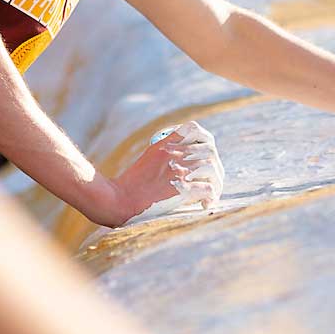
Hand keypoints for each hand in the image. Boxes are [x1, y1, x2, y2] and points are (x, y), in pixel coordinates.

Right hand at [94, 121, 223, 225]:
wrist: (118, 201)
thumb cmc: (131, 185)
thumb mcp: (149, 159)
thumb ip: (167, 153)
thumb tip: (189, 159)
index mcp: (165, 145)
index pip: (194, 129)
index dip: (205, 139)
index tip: (208, 152)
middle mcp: (174, 154)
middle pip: (209, 152)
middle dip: (215, 167)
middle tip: (214, 181)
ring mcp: (179, 171)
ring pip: (212, 169)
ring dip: (216, 183)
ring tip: (211, 195)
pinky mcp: (182, 190)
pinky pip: (208, 189)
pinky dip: (211, 197)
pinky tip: (205, 204)